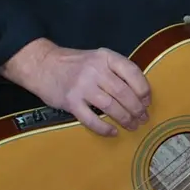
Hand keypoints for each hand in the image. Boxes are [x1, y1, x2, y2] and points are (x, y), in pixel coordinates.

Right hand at [29, 44, 151, 136]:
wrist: (42, 64)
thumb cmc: (74, 64)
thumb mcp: (97, 58)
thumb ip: (115, 71)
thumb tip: (139, 94)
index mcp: (105, 57)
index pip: (132, 72)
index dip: (144, 89)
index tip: (147, 101)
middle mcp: (95, 70)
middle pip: (123, 92)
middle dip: (137, 108)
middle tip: (143, 118)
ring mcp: (82, 86)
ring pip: (110, 106)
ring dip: (125, 119)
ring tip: (132, 125)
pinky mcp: (70, 101)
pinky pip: (91, 119)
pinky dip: (104, 128)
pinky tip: (113, 132)